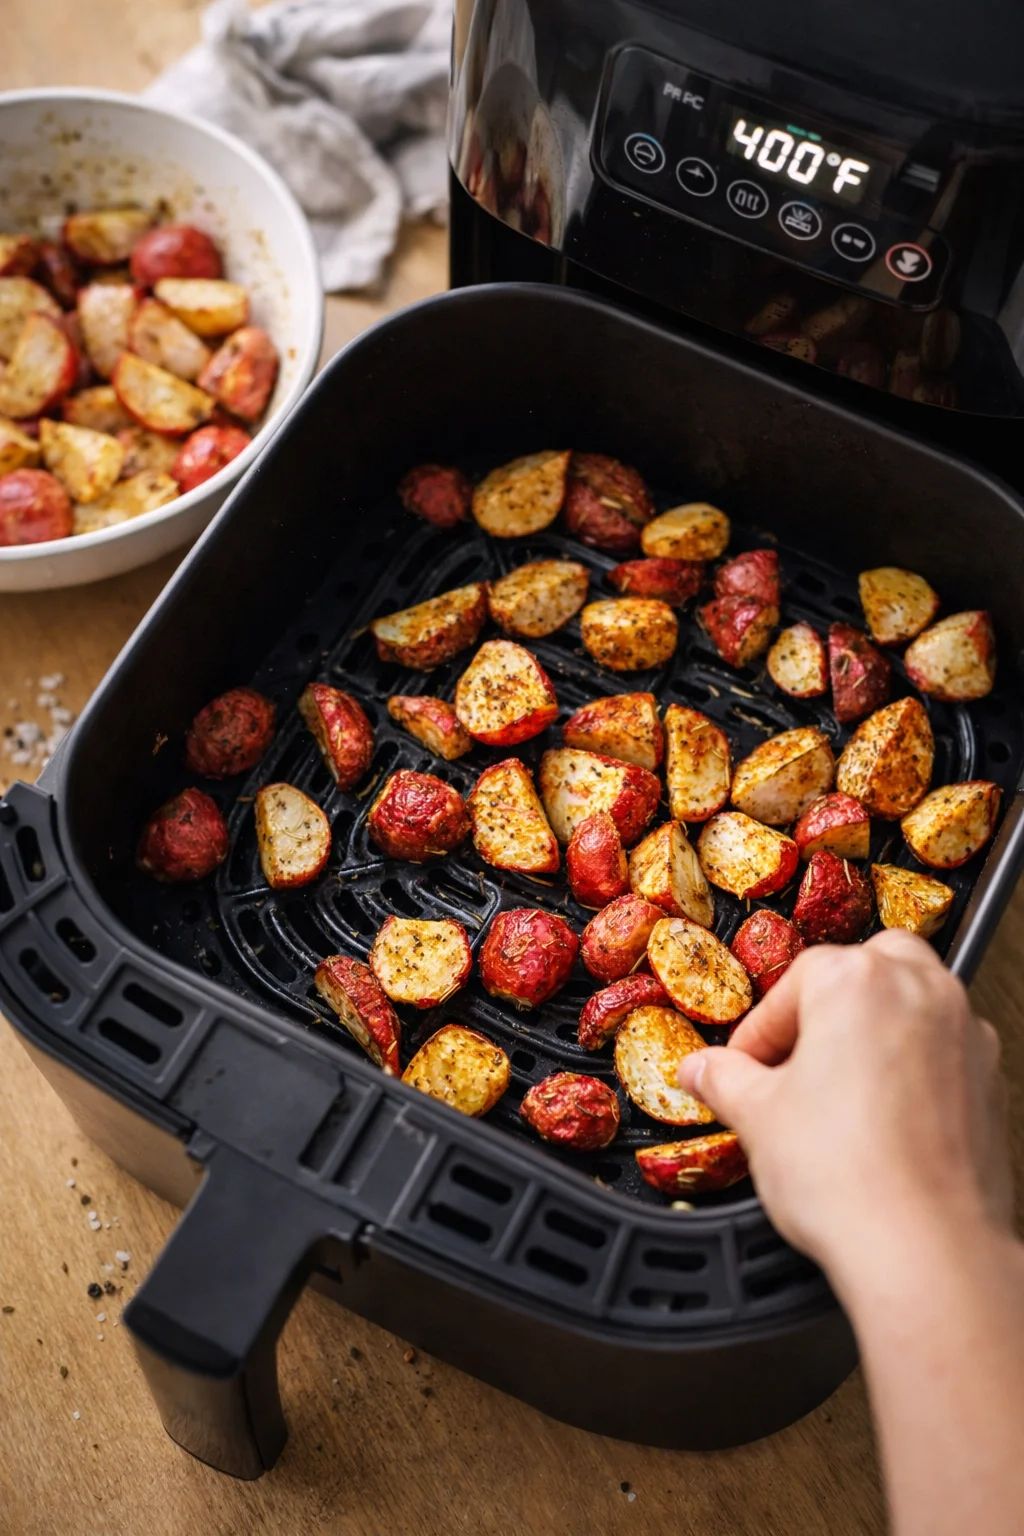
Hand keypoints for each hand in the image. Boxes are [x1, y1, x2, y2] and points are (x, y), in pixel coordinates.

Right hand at [678, 930, 1011, 1288]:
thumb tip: (702, 1070)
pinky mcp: (991, 1080)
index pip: (795, 983)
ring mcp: (964, 1034)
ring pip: (916, 1000)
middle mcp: (920, 992)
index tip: (743, 1066)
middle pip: (866, 967)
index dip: (760, 1031)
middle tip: (796, 1059)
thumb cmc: (851, 1178)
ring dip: (877, 1028)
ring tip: (839, 1087)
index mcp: (856, 981)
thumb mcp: (757, 1118)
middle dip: (829, 1005)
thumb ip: (724, 1079)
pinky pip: (946, 1049)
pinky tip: (883, 1116)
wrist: (924, 1249)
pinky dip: (916, 1066)